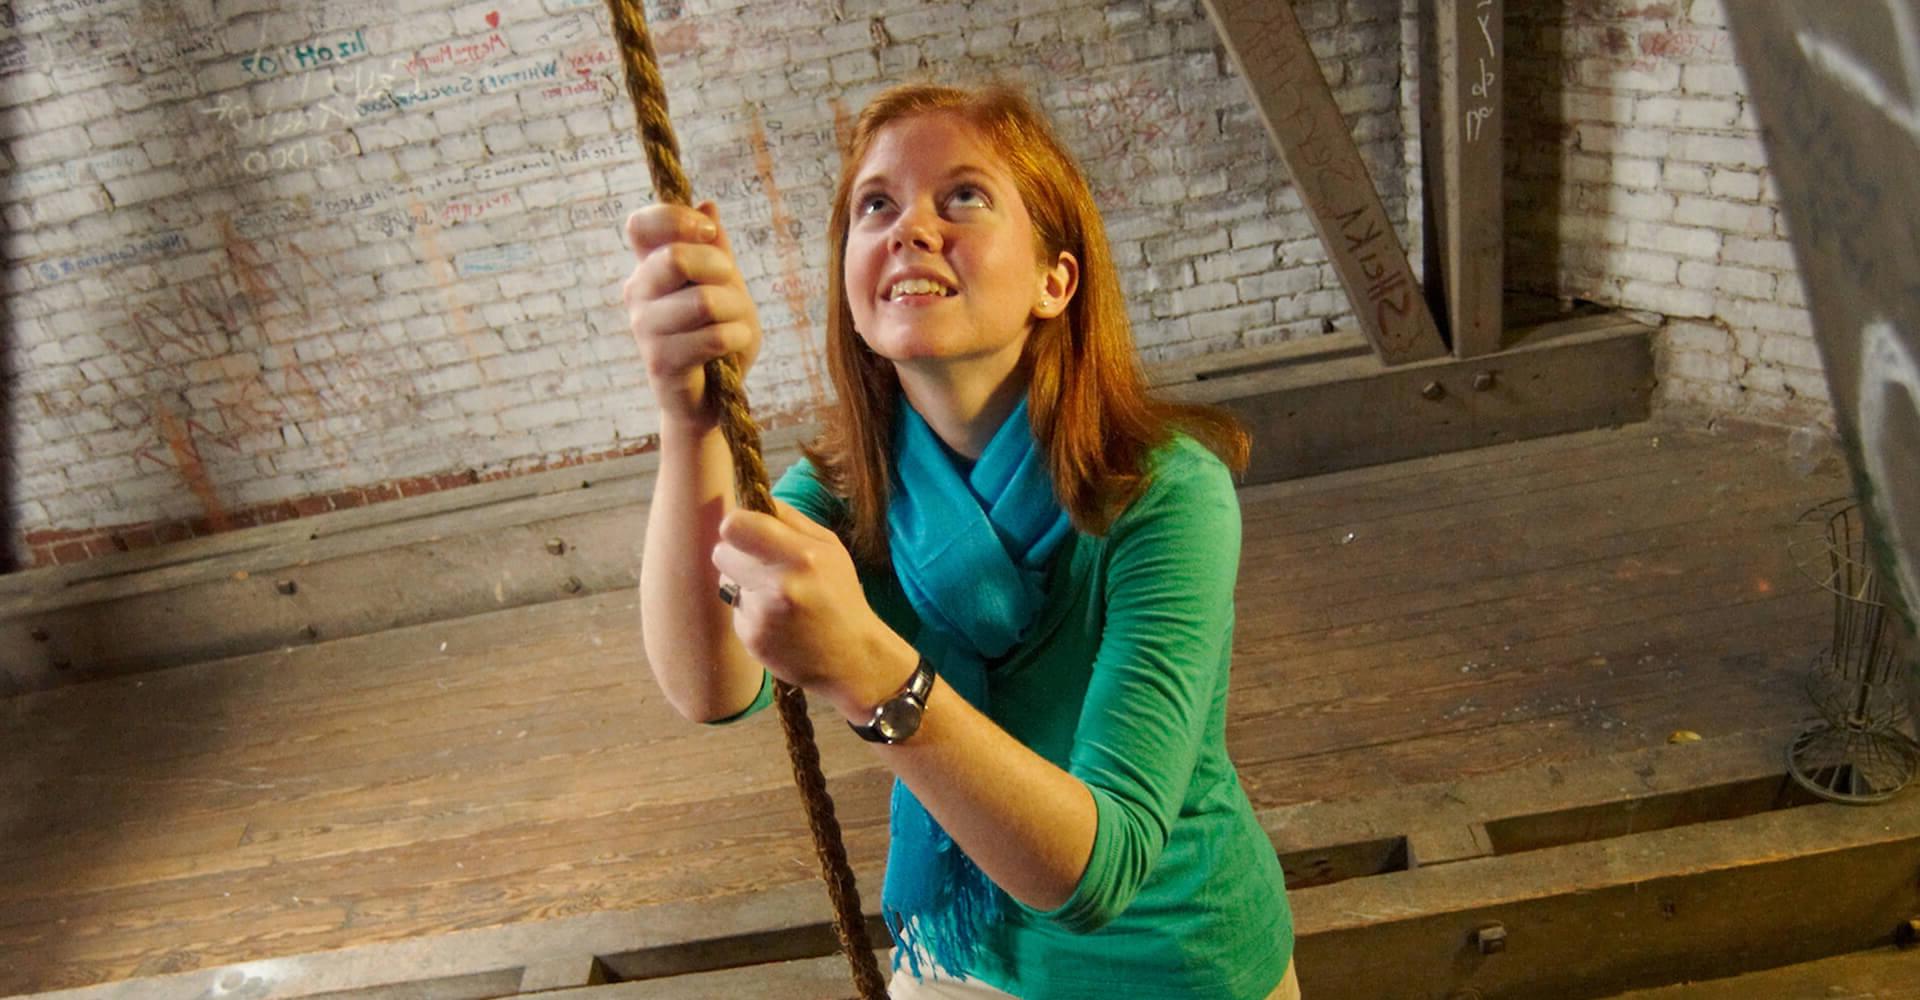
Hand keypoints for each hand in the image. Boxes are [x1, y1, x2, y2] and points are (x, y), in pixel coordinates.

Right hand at [623, 202, 761, 428]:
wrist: (711, 400)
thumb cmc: (718, 338)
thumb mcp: (726, 287)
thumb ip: (715, 250)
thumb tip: (707, 204)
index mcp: (649, 268)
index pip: (641, 225)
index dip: (675, 219)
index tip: (707, 232)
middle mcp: (637, 293)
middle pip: (676, 259)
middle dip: (720, 270)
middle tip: (732, 291)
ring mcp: (644, 328)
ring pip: (704, 302)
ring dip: (736, 313)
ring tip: (736, 328)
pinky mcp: (660, 361)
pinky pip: (714, 337)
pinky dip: (737, 339)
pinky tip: (732, 350)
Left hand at [711, 501, 916, 718]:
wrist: (852, 659)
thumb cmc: (841, 597)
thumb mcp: (830, 548)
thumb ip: (790, 520)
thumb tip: (754, 498)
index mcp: (802, 555)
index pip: (734, 525)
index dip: (738, 526)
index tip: (749, 533)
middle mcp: (779, 584)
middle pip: (721, 552)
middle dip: (738, 556)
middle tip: (765, 568)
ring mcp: (762, 615)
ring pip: (726, 583)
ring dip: (745, 585)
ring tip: (778, 599)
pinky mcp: (752, 639)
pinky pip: (735, 612)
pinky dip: (752, 613)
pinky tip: (778, 622)